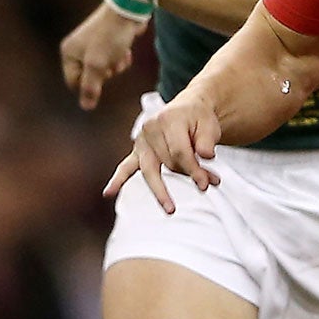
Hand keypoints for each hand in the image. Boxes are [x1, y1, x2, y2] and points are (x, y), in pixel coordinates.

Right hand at [60, 3, 143, 110]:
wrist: (127, 13)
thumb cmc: (109, 37)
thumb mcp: (98, 64)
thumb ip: (91, 86)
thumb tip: (86, 107)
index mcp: (68, 53)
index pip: (74, 83)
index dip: (89, 84)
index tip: (101, 75)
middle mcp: (77, 49)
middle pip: (91, 77)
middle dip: (105, 74)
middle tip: (110, 61)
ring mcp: (93, 46)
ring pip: (105, 70)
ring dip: (115, 66)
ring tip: (118, 52)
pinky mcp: (108, 42)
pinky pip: (113, 60)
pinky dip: (121, 58)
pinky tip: (125, 49)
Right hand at [104, 93, 225, 208]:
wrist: (187, 109)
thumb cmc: (199, 119)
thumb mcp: (210, 125)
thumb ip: (207, 141)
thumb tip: (206, 156)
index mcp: (168, 120)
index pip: (179, 151)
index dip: (194, 169)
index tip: (207, 183)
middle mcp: (150, 129)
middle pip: (168, 162)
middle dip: (188, 175)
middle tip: (207, 186)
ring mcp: (141, 141)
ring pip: (150, 170)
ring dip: (162, 190)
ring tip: (171, 209)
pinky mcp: (137, 151)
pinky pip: (125, 167)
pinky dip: (118, 180)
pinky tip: (109, 193)